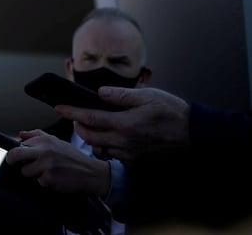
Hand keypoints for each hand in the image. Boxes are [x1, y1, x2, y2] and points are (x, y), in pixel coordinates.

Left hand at [6, 129, 110, 196]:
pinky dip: (45, 182)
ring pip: (25, 171)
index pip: (19, 144)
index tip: (16, 155)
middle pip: (14, 155)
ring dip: (33, 174)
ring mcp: (46, 165)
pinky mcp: (49, 179)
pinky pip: (38, 182)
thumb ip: (37, 135)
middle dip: (12, 160)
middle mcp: (44, 151)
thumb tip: (20, 134)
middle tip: (15, 163)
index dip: (17, 151)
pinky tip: (56, 178)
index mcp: (44, 140)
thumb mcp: (56, 141)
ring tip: (47, 171)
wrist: (92, 173)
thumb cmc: (72, 157)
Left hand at [54, 87, 190, 164]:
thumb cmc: (172, 112)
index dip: (71, 112)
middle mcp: (123, 142)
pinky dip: (106, 146)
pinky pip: (113, 155)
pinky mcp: (136, 161)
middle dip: (77, 126)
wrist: (195, 135)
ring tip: (91, 125)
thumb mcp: (147, 96)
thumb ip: (120, 95)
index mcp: (124, 124)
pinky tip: (110, 136)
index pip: (89, 118)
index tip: (58, 107)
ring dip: (91, 138)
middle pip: (89, 136)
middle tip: (75, 116)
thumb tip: (99, 93)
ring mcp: (130, 154)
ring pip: (99, 148)